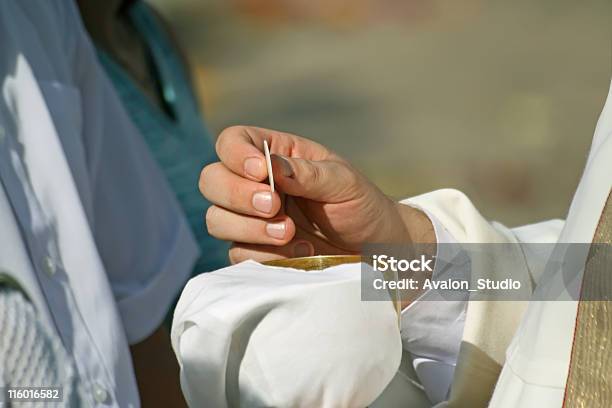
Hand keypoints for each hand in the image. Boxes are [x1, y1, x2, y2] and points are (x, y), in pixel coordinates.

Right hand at [200, 126, 433, 262]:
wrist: (376, 252)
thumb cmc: (362, 206)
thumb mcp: (343, 182)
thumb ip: (307, 173)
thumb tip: (270, 166)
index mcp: (276, 156)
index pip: (232, 141)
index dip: (236, 154)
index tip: (261, 172)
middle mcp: (256, 185)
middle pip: (211, 180)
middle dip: (237, 195)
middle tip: (274, 206)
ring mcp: (252, 220)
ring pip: (216, 219)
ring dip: (249, 228)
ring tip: (290, 233)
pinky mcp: (256, 252)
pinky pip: (237, 254)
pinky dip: (264, 255)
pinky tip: (299, 252)